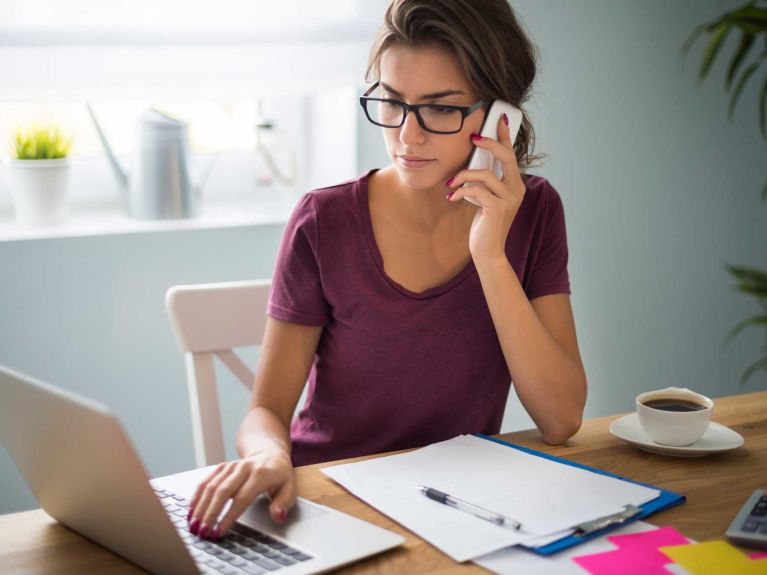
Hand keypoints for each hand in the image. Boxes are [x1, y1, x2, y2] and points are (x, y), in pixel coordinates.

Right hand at [186, 450, 295, 540]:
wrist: (270, 452)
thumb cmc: (279, 474)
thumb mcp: (290, 488)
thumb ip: (283, 503)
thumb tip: (278, 516)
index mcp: (261, 474)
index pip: (242, 497)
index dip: (229, 516)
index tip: (219, 531)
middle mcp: (244, 468)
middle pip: (222, 491)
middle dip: (210, 514)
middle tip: (202, 532)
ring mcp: (231, 466)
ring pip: (211, 486)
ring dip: (200, 507)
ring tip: (193, 525)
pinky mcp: (222, 466)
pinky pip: (206, 480)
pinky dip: (197, 495)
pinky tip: (191, 510)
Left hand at [445, 114, 525, 263]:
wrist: (488, 251)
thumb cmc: (484, 224)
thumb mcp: (485, 198)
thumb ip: (485, 183)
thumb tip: (470, 165)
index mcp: (515, 184)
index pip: (511, 155)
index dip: (505, 136)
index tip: (498, 118)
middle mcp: (516, 189)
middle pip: (506, 157)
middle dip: (489, 143)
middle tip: (473, 138)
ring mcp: (509, 199)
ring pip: (485, 175)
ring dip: (464, 176)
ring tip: (451, 183)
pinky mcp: (498, 209)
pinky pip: (476, 190)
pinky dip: (461, 191)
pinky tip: (452, 196)